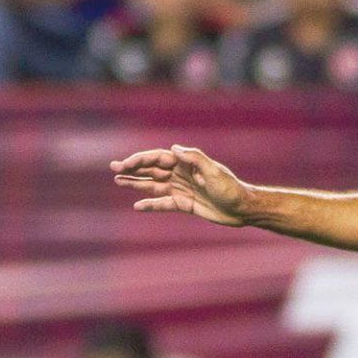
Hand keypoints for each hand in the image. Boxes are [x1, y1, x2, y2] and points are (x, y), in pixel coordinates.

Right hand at [111, 145, 250, 226]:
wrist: (242, 209)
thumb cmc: (231, 188)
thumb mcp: (213, 171)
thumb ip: (194, 158)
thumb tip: (173, 148)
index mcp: (186, 163)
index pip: (158, 158)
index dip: (140, 160)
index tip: (125, 164)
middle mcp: (181, 174)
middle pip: (152, 170)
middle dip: (132, 168)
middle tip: (114, 168)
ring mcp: (181, 189)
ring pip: (153, 185)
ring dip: (136, 183)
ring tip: (118, 181)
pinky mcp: (184, 204)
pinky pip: (163, 203)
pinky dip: (150, 204)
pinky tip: (137, 205)